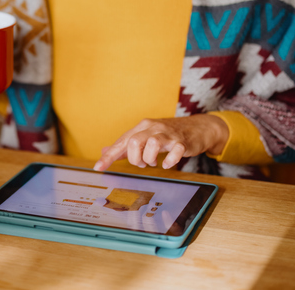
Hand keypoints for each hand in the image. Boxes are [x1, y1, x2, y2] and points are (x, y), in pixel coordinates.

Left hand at [93, 114, 228, 171]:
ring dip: (149, 159)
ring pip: (151, 144)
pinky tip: (167, 163)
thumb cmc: (167, 134)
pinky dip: (169, 161)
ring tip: (153, 161)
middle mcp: (153, 128)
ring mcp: (168, 134)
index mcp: (142, 127)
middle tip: (142, 163)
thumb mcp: (145, 136)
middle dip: (135, 159)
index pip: (122, 142)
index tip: (98, 168)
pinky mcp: (182, 142)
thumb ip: (126, 145)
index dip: (110, 156)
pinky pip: (174, 152)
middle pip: (134, 142)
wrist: (196, 128)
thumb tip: (105, 152)